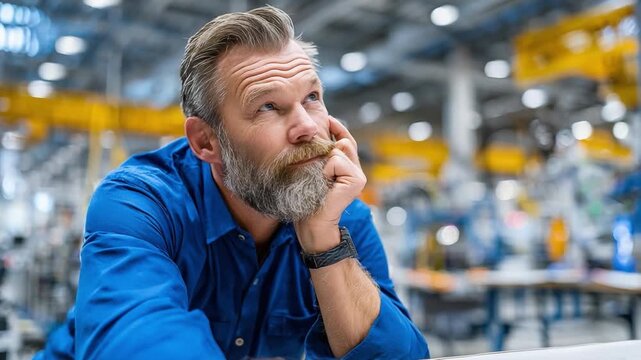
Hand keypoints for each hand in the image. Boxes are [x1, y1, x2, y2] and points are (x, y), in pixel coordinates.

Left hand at [295, 116, 366, 251]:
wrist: (312, 223)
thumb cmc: (308, 199)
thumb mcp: (314, 171)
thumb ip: (322, 155)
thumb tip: (319, 129)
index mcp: (349, 168)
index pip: (346, 140)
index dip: (337, 128)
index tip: (328, 117)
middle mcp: (357, 170)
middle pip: (343, 142)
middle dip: (327, 149)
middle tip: (319, 171)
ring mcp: (359, 176)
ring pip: (340, 149)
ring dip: (324, 162)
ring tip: (322, 179)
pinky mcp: (357, 180)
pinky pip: (337, 160)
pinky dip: (327, 169)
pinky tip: (326, 183)